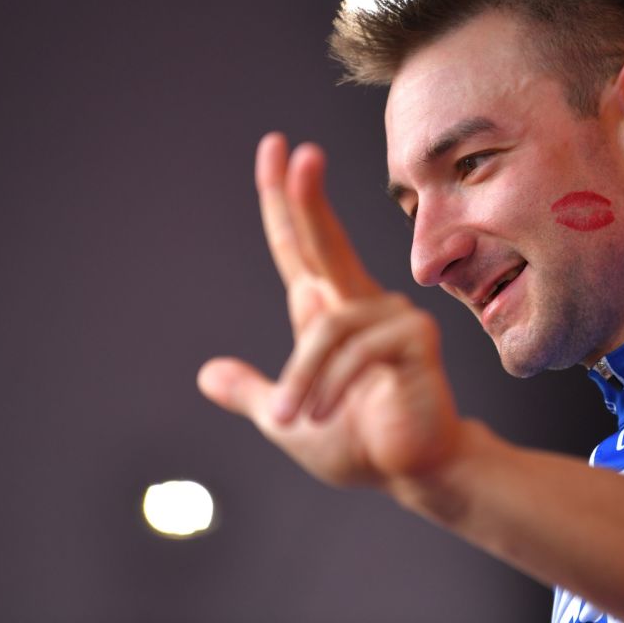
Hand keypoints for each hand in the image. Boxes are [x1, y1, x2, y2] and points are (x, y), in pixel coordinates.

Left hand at [198, 133, 461, 488]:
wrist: (411, 471)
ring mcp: (394, 316)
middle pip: (324, 242)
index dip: (286, 203)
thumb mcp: (288, 419)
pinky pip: (356, 349)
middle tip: (298, 152)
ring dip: (302, 378)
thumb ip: (253, 393)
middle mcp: (362, 304)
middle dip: (308, 197)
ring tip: (295, 416)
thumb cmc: (360, 442)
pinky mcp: (415, 339)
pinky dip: (331, 384)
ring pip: (325, 326)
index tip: (277, 152)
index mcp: (331, 314)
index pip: (301, 250)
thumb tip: (207, 374)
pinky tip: (325, 412)